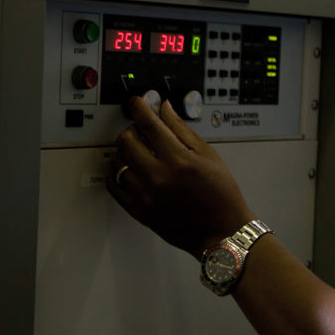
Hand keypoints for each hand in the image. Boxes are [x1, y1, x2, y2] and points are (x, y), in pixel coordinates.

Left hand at [107, 97, 254, 257]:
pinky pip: (113, 186)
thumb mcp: (208, 156)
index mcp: (179, 160)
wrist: (222, 232)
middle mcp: (158, 176)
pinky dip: (117, 174)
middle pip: (126, 140)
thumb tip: (165, 110)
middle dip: (131, 129)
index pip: (149, 124)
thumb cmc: (221, 195)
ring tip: (138, 153)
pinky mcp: (138, 210)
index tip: (137, 103)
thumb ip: (183, 130)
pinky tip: (130, 171)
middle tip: (140, 131)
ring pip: (116, 162)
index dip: (140, 108)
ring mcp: (145, 195)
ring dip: (124, 151)